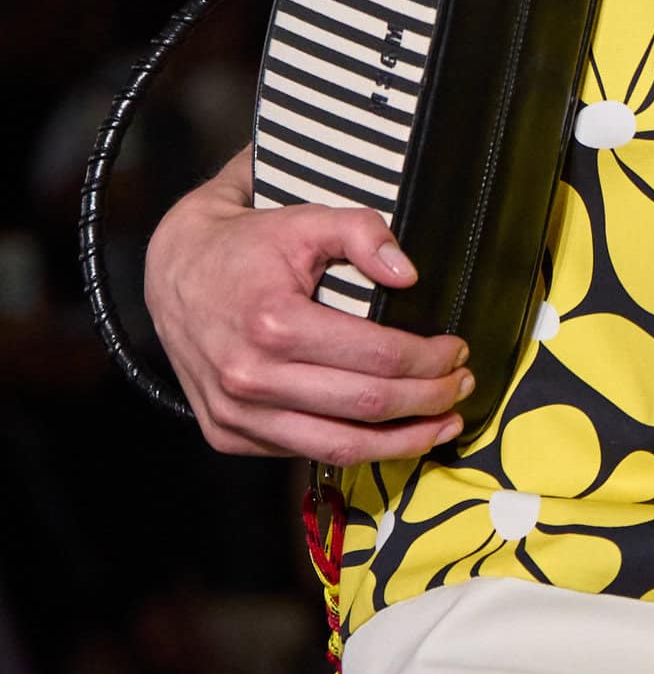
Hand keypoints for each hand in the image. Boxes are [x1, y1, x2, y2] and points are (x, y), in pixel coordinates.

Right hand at [144, 159, 474, 463]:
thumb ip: (361, 232)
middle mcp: (249, 377)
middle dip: (430, 400)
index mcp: (272, 323)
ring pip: (341, 448)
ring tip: (442, 424)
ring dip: (404, 441)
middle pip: (368, 406)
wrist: (172, 274)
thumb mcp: (303, 220)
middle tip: (460, 384)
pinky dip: (355, 447)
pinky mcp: (228, 435)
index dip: (430, 359)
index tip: (457, 349)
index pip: (378, 356)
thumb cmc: (245, 247)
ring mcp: (236, 414)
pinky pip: (304, 453)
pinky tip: (386, 432)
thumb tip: (409, 272)